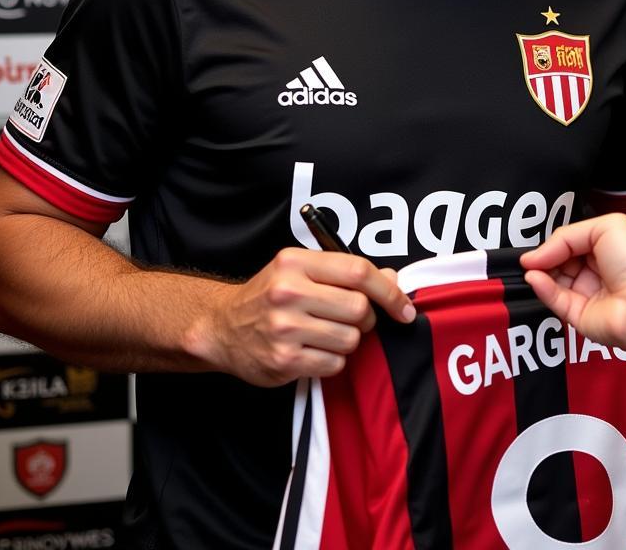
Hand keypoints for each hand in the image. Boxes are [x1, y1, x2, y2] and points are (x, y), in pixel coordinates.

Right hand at [188, 248, 415, 386]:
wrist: (221, 328)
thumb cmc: (268, 296)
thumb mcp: (300, 270)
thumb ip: (343, 272)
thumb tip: (391, 279)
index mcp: (296, 263)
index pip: (358, 271)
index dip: (389, 290)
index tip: (404, 307)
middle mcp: (289, 292)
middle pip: (359, 309)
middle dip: (366, 319)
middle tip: (352, 320)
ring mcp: (285, 328)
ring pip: (351, 339)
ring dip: (348, 341)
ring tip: (326, 334)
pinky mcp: (284, 360)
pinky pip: (334, 364)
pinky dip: (332, 360)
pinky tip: (313, 351)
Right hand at [520, 214, 625, 349]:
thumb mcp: (605, 228)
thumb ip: (566, 236)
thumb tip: (537, 254)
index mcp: (605, 248)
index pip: (570, 243)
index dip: (554, 243)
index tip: (538, 245)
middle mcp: (595, 271)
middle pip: (559, 262)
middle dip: (545, 257)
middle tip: (533, 257)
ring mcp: (587, 294)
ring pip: (553, 281)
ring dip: (539, 272)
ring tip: (532, 266)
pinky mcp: (579, 315)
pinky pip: (555, 300)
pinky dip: (542, 288)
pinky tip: (535, 277)